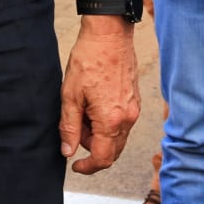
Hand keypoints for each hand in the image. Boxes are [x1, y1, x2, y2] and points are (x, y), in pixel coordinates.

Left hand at [59, 18, 139, 174]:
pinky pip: (122, 123)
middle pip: (112, 150)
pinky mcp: (135, 101)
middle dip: (91, 147)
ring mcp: (134, 110)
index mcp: (111, 121)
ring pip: (117, 137)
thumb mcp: (70, 95)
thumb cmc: (88, 61)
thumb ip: (69, 127)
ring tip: (81, 111)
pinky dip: (107, 123)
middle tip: (73, 127)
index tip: (75, 165)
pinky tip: (92, 104)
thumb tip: (68, 151)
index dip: (88, 167)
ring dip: (98, 134)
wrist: (109, 35)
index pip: (103, 158)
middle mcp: (128, 119)